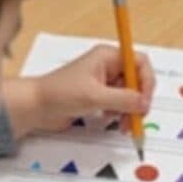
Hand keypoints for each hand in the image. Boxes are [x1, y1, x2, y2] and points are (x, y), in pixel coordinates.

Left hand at [35, 44, 156, 131]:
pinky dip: (118, 114)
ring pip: (129, 95)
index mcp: (107, 56)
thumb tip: (144, 103)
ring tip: (122, 124)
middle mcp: (108, 66)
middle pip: (137, 80)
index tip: (144, 101)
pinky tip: (108, 120)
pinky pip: (118, 104)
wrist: (36, 107)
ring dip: (129, 110)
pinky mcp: (98, 96)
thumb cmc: (59, 93)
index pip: (139, 62)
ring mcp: (103, 82)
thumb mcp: (95, 96)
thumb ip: (123, 99)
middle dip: (138, 100)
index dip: (146, 81)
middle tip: (136, 117)